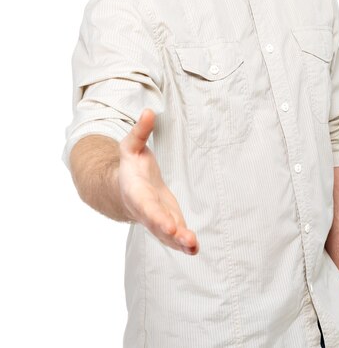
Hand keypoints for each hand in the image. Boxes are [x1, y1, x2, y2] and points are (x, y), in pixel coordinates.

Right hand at [118, 108, 198, 254]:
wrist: (124, 186)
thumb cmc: (131, 164)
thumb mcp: (131, 145)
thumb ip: (140, 131)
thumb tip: (148, 112)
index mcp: (135, 192)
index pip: (146, 206)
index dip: (156, 216)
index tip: (169, 225)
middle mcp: (144, 210)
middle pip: (156, 224)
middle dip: (169, 232)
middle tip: (184, 239)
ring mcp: (155, 219)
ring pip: (166, 234)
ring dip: (179, 241)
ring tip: (192, 246)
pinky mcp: (166, 222)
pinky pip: (173, 235)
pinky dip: (183, 243)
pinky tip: (194, 247)